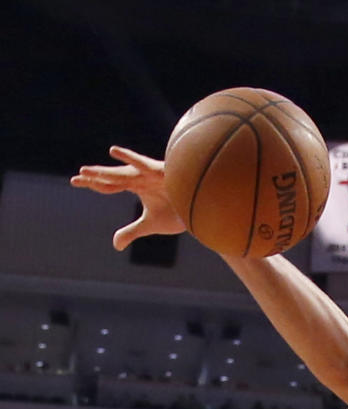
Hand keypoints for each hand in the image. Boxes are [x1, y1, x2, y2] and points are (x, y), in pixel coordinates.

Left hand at [70, 146, 184, 249]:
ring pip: (122, 173)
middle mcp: (140, 178)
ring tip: (86, 171)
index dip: (93, 184)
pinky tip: (113, 151)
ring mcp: (149, 174)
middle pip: (112, 177)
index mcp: (136, 186)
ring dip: (105, 172)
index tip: (74, 182)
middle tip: (76, 178)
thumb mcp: (149, 225)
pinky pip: (142, 164)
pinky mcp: (159, 171)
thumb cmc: (178, 211)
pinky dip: (128, 158)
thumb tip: (114, 245)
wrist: (201, 208)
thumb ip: (130, 231)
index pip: (109, 185)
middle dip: (94, 177)